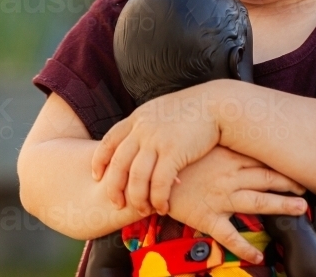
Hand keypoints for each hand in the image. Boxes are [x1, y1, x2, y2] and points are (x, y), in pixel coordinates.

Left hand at [93, 85, 220, 215]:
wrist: (218, 104)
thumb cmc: (193, 111)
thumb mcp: (161, 111)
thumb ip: (146, 124)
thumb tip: (136, 139)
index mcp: (137, 118)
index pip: (108, 141)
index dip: (100, 161)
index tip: (97, 176)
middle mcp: (143, 129)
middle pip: (119, 164)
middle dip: (114, 188)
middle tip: (117, 203)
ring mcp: (157, 140)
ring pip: (137, 177)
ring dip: (138, 199)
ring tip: (143, 210)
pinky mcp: (174, 152)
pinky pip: (159, 183)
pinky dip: (158, 199)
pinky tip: (163, 207)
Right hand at [167, 145, 308, 263]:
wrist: (148, 179)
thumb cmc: (174, 160)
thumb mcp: (199, 145)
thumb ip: (220, 143)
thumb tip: (239, 135)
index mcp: (226, 158)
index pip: (261, 159)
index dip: (282, 162)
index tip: (299, 163)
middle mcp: (228, 177)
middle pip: (266, 179)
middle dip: (289, 182)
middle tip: (308, 185)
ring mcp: (219, 198)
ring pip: (256, 202)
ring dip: (281, 205)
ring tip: (302, 208)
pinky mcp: (207, 217)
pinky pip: (229, 236)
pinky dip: (244, 247)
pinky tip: (259, 256)